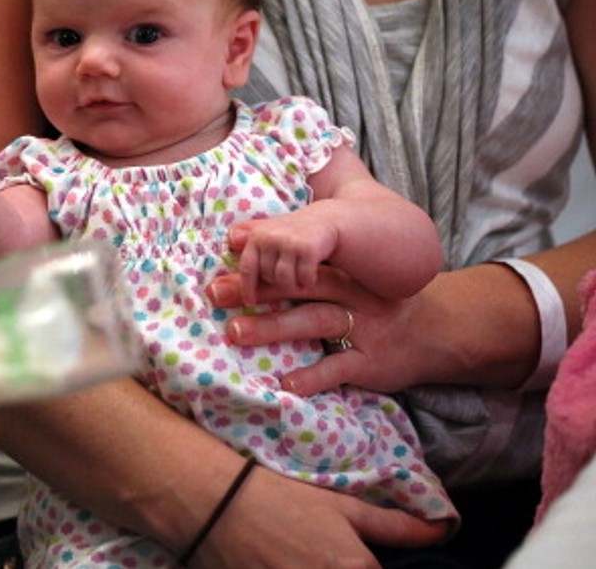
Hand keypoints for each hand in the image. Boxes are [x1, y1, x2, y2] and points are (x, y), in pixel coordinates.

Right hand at [196, 465, 450, 567]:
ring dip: (311, 567)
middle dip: (343, 567)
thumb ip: (395, 525)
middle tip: (314, 550)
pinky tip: (280, 564)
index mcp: (357, 568)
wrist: (217, 501)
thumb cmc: (282, 497)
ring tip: (295, 556)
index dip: (368, 568)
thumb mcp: (342, 506)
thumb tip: (442, 529)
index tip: (348, 557)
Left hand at [206, 264, 443, 395]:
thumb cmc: (379, 306)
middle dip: (256, 291)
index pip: (296, 267)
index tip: (220, 265)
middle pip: (299, 289)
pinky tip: (287, 385)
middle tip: (215, 295)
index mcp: (342, 276)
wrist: (436, 333)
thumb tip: (259, 267)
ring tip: (236, 332)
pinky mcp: (371, 361)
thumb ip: (311, 277)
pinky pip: (339, 368)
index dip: (260, 265)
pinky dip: (313, 377)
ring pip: (314, 322)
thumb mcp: (351, 284)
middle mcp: (350, 297)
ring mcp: (362, 329)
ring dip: (274, 327)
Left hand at [229, 214, 337, 305]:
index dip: (247, 288)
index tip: (249, 303)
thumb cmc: (299, 231)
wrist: (333, 219)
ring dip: (294, 284)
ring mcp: (287, 242)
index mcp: (258, 235)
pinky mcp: (307, 249)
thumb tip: (229, 239)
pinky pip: (302, 279)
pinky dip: (308, 281)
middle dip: (278, 282)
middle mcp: (270, 236)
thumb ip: (252, 233)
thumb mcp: (274, 230)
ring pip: (283, 281)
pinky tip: (312, 277)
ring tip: (301, 280)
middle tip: (289, 279)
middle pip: (266, 277)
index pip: (247, 267)